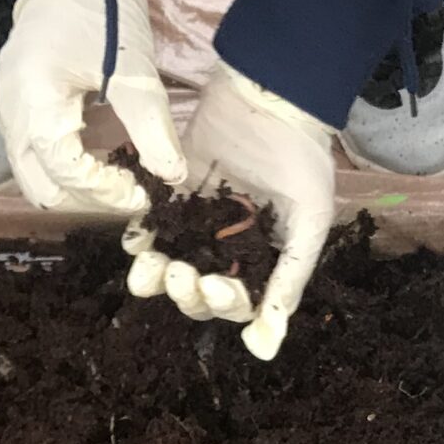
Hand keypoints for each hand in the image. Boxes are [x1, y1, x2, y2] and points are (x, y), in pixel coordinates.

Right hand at [0, 0, 186, 212]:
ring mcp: (6, 110)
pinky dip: (65, 163)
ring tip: (116, 173)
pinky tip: (98, 150)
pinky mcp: (12, 104)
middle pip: (42, 188)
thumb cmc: (102, 9)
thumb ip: (152, 128)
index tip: (144, 195)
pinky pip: (33, 153)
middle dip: (88, 199)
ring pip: (34, 175)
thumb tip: (172, 177)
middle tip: (130, 192)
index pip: (67, 175)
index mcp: (36, 103)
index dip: (106, 194)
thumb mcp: (134, 70)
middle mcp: (11, 114)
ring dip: (75, 185)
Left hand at [122, 62, 334, 360]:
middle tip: (180, 274)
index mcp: (262, 259)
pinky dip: (141, 237)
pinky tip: (136, 239)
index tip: (214, 287)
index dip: (220, 303)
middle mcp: (226, 246)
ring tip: (148, 269)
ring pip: (168, 263)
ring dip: (155, 274)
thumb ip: (287, 285)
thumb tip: (264, 350)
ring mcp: (197, 220)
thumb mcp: (307, 225)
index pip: (234, 301)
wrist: (273, 93)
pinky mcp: (172, 192)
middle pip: (195, 290)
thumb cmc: (302, 158)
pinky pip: (152, 224)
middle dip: (184, 291)